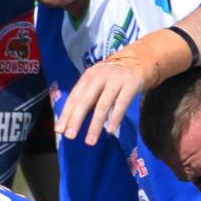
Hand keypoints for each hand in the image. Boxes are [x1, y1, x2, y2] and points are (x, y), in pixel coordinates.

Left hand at [57, 35, 185, 145]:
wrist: (141, 59)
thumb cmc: (116, 76)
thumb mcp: (99, 80)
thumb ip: (89, 95)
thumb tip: (74, 119)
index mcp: (89, 76)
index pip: (74, 97)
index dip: (66, 113)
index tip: (59, 130)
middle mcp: (100, 76)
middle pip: (85, 101)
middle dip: (76, 119)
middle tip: (70, 136)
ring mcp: (116, 80)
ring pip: (102, 105)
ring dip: (95, 125)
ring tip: (90, 141)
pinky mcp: (131, 84)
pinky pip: (121, 104)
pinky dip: (115, 118)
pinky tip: (110, 130)